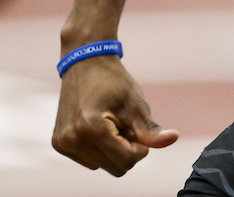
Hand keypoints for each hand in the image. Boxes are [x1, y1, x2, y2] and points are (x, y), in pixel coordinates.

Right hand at [52, 54, 178, 176]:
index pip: (127, 161)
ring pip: (102, 166)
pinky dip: (99, 150)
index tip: (139, 129)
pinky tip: (99, 127)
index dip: (141, 148)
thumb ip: (150, 129)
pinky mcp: (59, 145)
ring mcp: (63, 144)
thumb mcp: (136, 104)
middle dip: (127, 150)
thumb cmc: (114, 82)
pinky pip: (89, 161)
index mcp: (91, 128)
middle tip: (126, 125)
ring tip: (112, 124)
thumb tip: (174, 139)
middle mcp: (72, 140)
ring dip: (113, 150)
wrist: (85, 64)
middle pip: (116, 168)